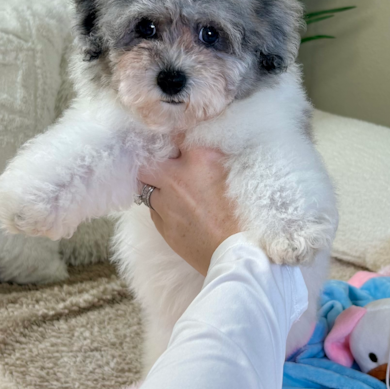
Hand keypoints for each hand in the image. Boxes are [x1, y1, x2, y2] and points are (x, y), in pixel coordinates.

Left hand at [138, 146, 239, 275]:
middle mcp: (177, 177)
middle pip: (147, 161)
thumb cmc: (244, 213)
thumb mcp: (236, 174)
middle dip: (152, 163)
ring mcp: (165, 202)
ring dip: (156, 187)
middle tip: (164, 167)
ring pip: (145, 187)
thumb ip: (215, 158)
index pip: (175, 136)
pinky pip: (154, 210)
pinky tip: (179, 214)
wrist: (238, 252)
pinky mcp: (162, 225)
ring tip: (172, 193)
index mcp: (200, 158)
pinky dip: (162, 208)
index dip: (176, 142)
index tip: (179, 146)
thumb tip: (201, 149)